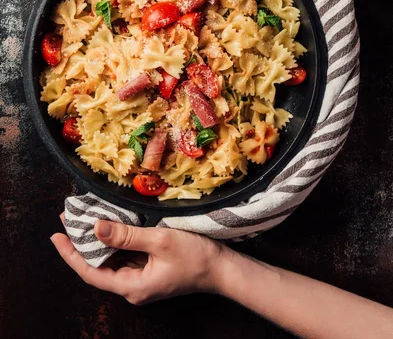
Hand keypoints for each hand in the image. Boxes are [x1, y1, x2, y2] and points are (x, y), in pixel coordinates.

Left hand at [51, 219, 225, 303]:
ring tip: (83, 218)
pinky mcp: (149, 270)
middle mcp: (132, 287)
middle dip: (81, 243)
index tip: (56, 235)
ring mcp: (141, 279)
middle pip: (98, 266)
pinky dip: (114, 241)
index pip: (90, 272)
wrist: (222, 268)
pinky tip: (109, 225)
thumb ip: (126, 235)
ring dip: (97, 240)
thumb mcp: (159, 241)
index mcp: (132, 286)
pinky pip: (124, 256)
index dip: (70, 254)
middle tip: (68, 218)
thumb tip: (95, 227)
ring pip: (110, 260)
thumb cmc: (194, 256)